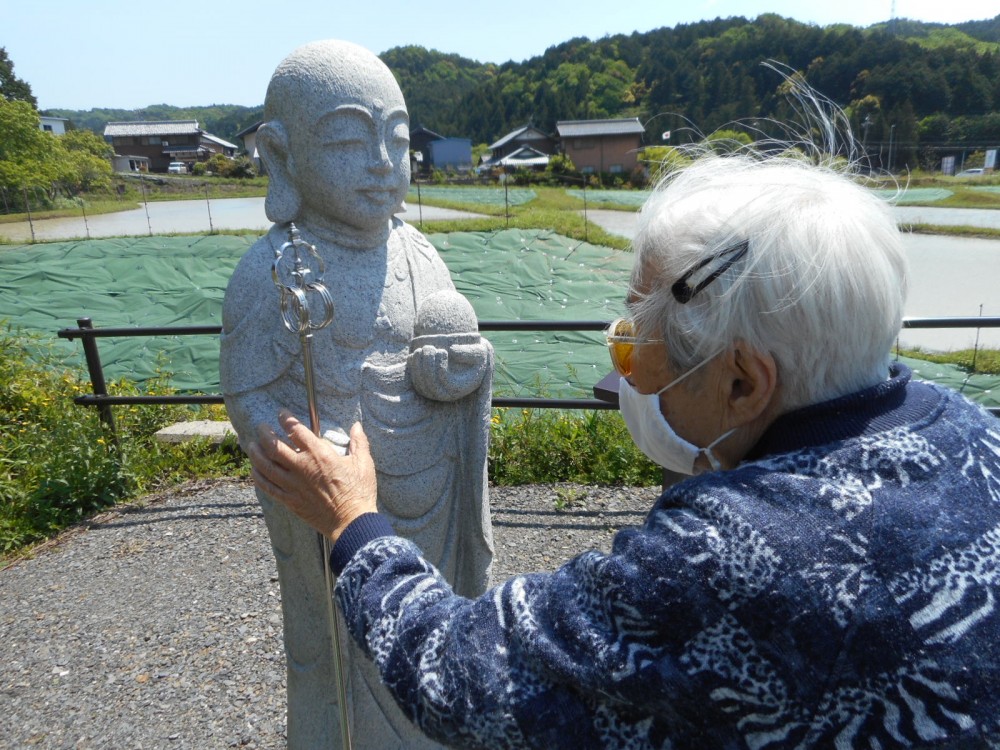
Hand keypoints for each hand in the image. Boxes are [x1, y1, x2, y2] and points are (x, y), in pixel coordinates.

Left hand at [248, 411, 377, 543]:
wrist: (352, 521)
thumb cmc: (359, 492)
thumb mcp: (364, 463)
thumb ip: (359, 442)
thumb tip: (356, 425)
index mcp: (320, 455)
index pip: (297, 430)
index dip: (286, 419)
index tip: (281, 413)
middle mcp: (302, 467)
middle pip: (274, 446)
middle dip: (264, 433)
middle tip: (261, 427)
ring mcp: (293, 485)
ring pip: (266, 465)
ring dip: (256, 453)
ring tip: (251, 445)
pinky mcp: (290, 500)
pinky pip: (268, 487)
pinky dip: (258, 477)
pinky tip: (254, 470)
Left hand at [409, 338, 489, 401]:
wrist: (466, 360)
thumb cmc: (474, 356)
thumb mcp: (479, 352)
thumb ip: (469, 352)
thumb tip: (452, 350)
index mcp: (459, 388)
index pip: (445, 383)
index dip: (440, 368)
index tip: (442, 351)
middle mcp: (446, 394)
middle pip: (431, 385)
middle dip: (427, 365)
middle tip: (429, 347)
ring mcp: (433, 393)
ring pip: (420, 385)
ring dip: (418, 366)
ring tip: (422, 349)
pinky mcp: (424, 387)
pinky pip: (415, 382)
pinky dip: (413, 369)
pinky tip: (415, 354)